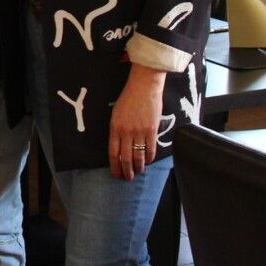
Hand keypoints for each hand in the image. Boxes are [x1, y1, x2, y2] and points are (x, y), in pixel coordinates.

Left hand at [109, 65, 165, 179]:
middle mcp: (126, 132)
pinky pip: (150, 148)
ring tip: (138, 172)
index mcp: (115, 128)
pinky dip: (149, 157)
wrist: (144, 87)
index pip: (113, 152)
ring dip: (138, 167)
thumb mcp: (116, 114)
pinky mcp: (152, 130)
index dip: (115, 165)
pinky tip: (148, 161)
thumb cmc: (128, 98)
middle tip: (128, 178)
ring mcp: (140, 131)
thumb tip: (119, 146)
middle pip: (125, 157)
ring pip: (138, 155)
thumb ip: (117, 130)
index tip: (116, 174)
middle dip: (126, 170)